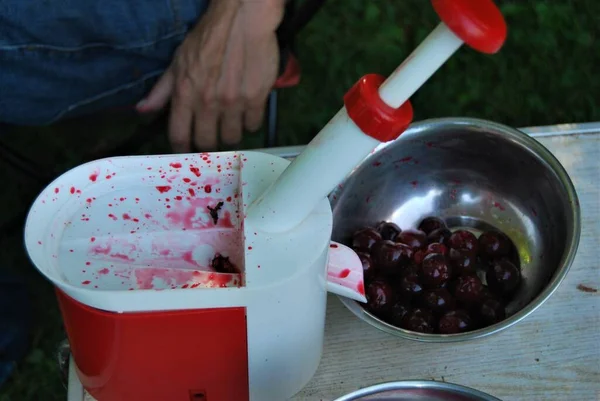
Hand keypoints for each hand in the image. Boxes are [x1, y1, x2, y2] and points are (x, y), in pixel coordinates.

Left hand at [137, 0, 282, 151]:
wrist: (242, 19)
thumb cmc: (208, 38)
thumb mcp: (178, 61)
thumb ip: (162, 90)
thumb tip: (142, 110)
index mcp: (185, 95)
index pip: (179, 136)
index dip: (182, 149)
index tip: (187, 149)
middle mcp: (207, 103)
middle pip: (207, 143)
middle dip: (209, 143)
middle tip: (213, 135)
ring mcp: (233, 103)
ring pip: (232, 138)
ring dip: (231, 134)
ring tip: (231, 123)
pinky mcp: (256, 99)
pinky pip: (253, 125)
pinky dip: (250, 122)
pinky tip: (247, 112)